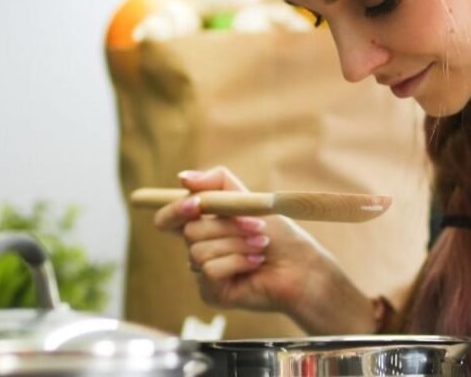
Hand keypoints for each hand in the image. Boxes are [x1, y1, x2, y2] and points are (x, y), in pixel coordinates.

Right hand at [154, 166, 375, 333]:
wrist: (302, 266)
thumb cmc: (279, 235)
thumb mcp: (248, 199)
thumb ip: (218, 183)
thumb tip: (183, 177)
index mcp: (202, 226)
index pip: (168, 218)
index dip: (175, 209)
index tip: (196, 204)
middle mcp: (198, 249)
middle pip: (189, 231)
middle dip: (227, 225)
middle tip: (257, 226)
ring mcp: (203, 273)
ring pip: (199, 251)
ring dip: (237, 244)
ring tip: (261, 245)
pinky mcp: (212, 293)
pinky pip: (210, 270)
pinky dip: (238, 262)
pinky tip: (255, 263)